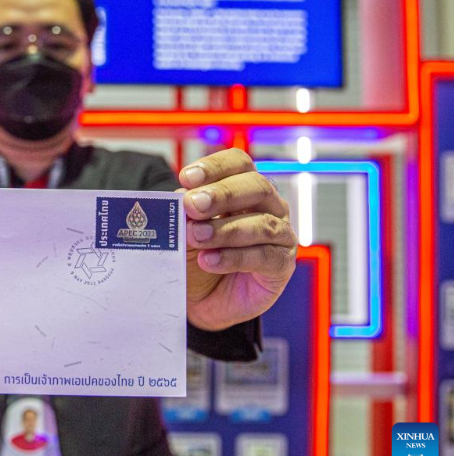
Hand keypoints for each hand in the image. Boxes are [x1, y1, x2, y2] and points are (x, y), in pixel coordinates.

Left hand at [178, 148, 296, 330]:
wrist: (201, 300)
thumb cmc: (195, 258)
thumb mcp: (182, 233)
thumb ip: (185, 215)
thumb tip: (181, 200)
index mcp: (244, 189)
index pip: (238, 163)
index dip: (215, 167)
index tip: (187, 177)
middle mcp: (268, 206)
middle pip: (256, 186)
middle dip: (222, 194)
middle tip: (192, 205)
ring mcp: (280, 235)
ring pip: (262, 224)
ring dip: (225, 229)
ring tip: (196, 236)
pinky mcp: (281, 266)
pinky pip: (265, 257)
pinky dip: (234, 257)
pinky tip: (209, 260)